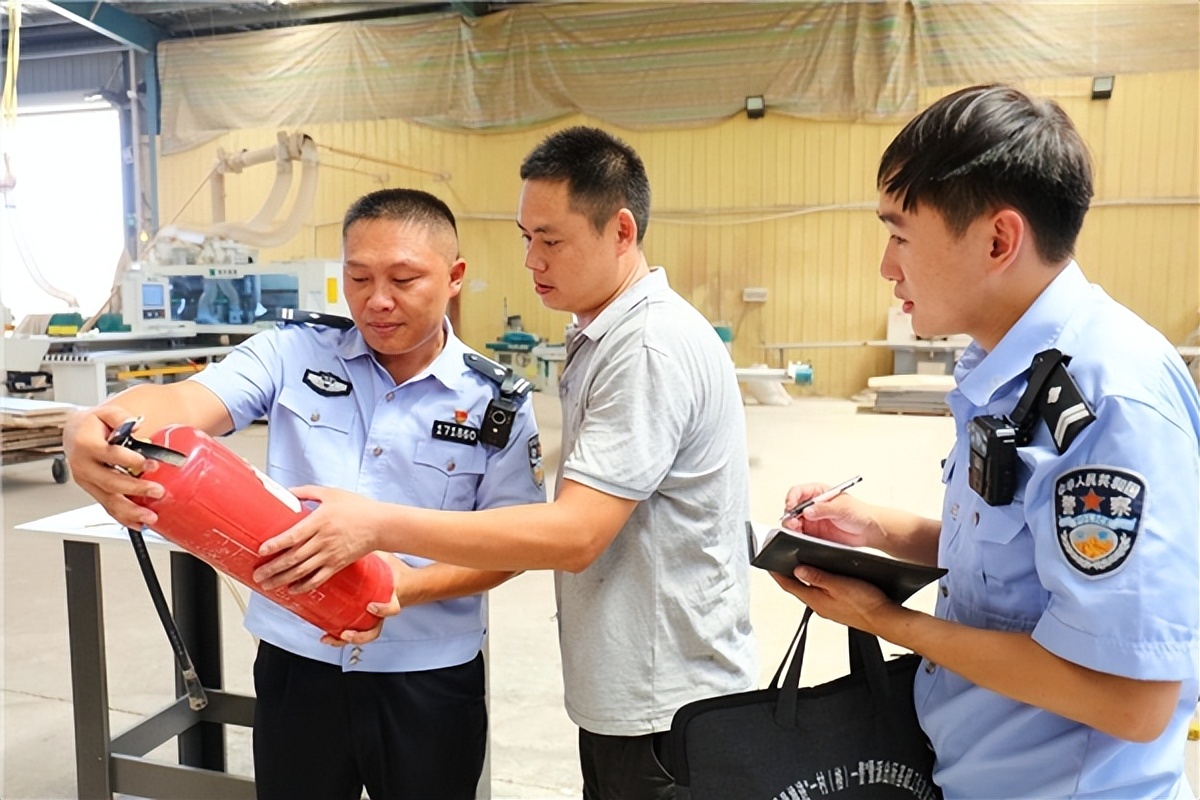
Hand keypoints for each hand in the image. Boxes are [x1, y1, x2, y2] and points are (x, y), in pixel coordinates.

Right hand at [63, 405, 163, 528]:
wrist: (74, 433)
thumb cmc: (93, 424)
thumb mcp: (107, 413)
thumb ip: (122, 418)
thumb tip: (136, 426)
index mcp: (86, 444)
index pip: (110, 454)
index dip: (131, 460)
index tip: (150, 464)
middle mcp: (84, 466)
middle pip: (110, 482)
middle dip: (135, 489)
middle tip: (157, 491)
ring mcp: (87, 481)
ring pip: (108, 499)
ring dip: (130, 510)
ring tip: (150, 516)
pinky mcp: (93, 490)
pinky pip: (107, 507)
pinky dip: (123, 518)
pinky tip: (138, 524)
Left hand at [253, 485, 386, 591]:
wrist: (380, 525)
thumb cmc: (357, 507)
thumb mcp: (331, 493)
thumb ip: (307, 492)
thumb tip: (286, 492)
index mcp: (320, 521)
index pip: (293, 535)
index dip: (276, 544)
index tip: (261, 550)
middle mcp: (323, 540)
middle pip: (294, 557)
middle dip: (273, 568)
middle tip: (257, 575)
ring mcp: (331, 554)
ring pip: (302, 571)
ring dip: (282, 579)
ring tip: (267, 584)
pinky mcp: (338, 564)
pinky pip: (318, 579)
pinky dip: (304, 586)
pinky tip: (292, 590)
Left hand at [320, 561, 403, 645]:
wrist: (399, 581)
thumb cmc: (390, 571)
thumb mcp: (384, 561)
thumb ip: (373, 553)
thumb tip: (360, 530)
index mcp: (390, 598)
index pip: (392, 608)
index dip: (383, 610)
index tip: (372, 607)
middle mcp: (381, 613)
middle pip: (374, 630)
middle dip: (359, 635)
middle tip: (346, 632)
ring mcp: (371, 620)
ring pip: (361, 636)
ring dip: (344, 640)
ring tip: (329, 637)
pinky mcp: (360, 620)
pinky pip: (351, 633)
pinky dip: (338, 638)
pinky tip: (325, 636)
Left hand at [770, 565, 895, 636]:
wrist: (884, 619)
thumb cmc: (865, 603)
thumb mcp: (839, 584)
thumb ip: (817, 577)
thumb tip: (798, 570)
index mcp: (815, 600)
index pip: (789, 585)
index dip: (777, 574)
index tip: (768, 563)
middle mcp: (819, 606)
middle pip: (797, 588)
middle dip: (788, 574)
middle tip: (781, 560)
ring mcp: (828, 608)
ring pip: (809, 591)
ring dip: (803, 579)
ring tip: (800, 565)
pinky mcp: (838, 608)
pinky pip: (821, 594)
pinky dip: (817, 584)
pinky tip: (823, 576)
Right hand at [781, 482, 880, 548]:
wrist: (868, 531)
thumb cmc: (859, 513)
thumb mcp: (842, 508)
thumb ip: (823, 509)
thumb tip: (807, 511)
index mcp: (819, 493)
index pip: (799, 492)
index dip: (792, 498)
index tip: (791, 506)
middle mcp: (813, 505)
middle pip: (792, 507)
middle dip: (789, 514)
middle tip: (793, 522)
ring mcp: (812, 520)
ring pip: (793, 521)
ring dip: (791, 526)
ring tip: (796, 529)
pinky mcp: (813, 533)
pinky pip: (800, 534)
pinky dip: (796, 535)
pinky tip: (799, 537)